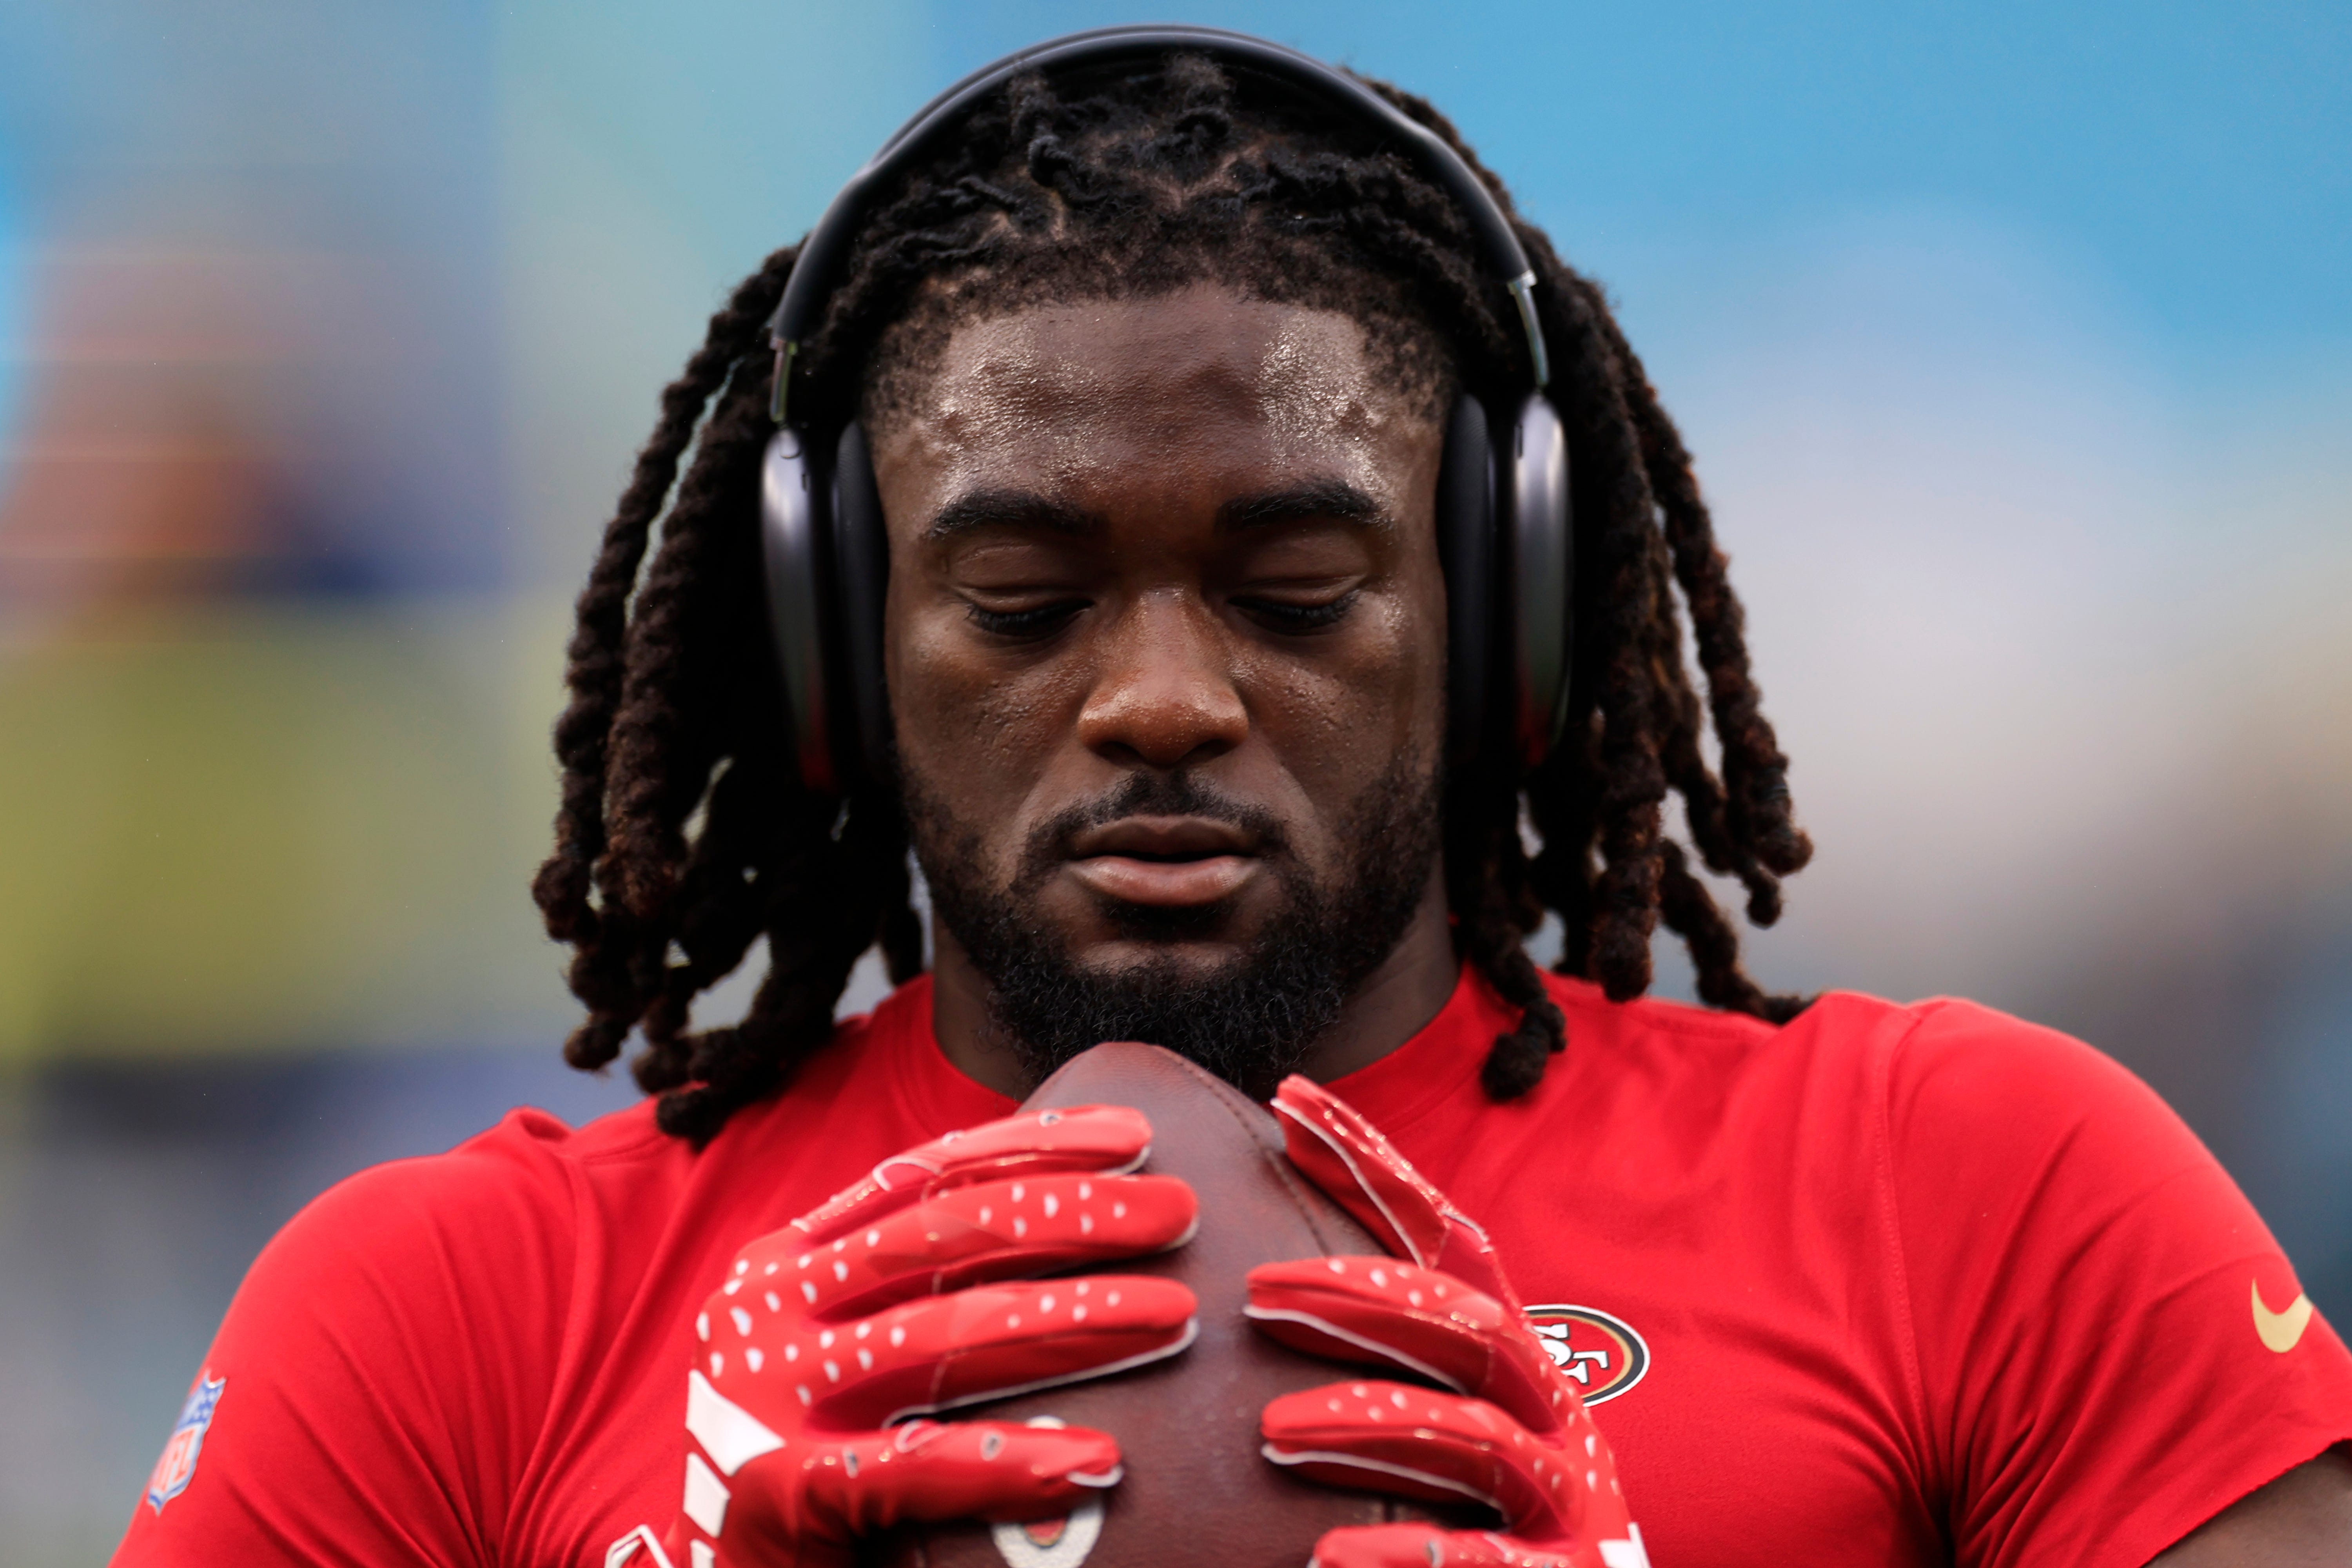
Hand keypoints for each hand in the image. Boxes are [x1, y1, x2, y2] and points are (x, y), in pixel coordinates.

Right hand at [666, 1105, 1200, 1567]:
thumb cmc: (805, 1465)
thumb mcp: (838, 1349)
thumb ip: (914, 1291)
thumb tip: (1064, 1220)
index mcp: (784, 1263)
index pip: (922, 1176)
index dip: (1031, 1147)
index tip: (1133, 1134)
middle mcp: (767, 1310)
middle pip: (946, 1235)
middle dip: (1075, 1215)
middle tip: (1179, 1211)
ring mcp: (766, 1396)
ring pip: (947, 1336)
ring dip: (1075, 1319)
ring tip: (1173, 1315)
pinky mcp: (781, 1489)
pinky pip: (917, 1465)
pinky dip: (1012, 1460)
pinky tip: (1097, 1462)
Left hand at [1248, 1077, 1649, 1567]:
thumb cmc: (1497, 1521)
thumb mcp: (1452, 1426)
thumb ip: (1390, 1355)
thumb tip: (1258, 1282)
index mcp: (1515, 1361)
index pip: (1445, 1237)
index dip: (1374, 1164)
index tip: (1287, 1098)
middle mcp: (1550, 1410)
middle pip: (1465, 1322)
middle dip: (1362, 1295)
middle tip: (1257, 1291)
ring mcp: (1567, 1496)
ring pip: (1476, 1432)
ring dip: (1372, 1420)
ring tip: (1274, 1431)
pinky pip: (1489, 1561)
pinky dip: (1412, 1557)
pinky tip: (1331, 1556)